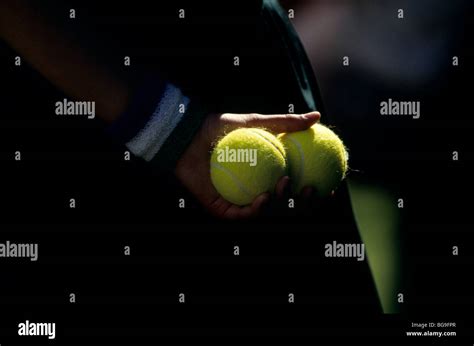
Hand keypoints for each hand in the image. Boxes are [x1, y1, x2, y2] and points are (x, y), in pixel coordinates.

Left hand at [175, 111, 320, 218]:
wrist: (190, 136)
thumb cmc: (221, 128)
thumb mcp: (256, 122)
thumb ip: (285, 123)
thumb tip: (317, 116)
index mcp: (266, 178)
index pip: (295, 191)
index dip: (314, 195)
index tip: (330, 187)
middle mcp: (255, 193)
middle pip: (286, 209)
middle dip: (302, 206)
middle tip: (310, 191)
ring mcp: (239, 204)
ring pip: (267, 214)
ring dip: (281, 204)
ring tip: (286, 185)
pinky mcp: (222, 210)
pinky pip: (243, 215)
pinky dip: (256, 209)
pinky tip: (264, 197)